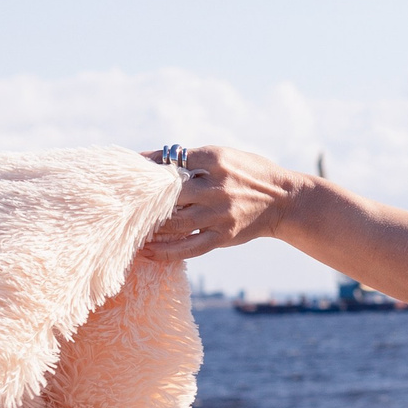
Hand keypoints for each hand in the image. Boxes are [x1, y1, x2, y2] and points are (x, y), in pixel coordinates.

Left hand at [139, 145, 307, 261]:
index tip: (129, 170)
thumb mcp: (226, 157)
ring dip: (150, 226)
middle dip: (144, 198)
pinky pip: (189, 247)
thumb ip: (193, 159)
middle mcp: (217, 186)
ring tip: (130, 227)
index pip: (172, 159)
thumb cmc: (250, 174)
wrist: (285, 200)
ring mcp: (220, 213)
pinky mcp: (223, 236)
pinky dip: (166, 251)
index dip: (148, 165)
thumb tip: (153, 161)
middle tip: (122, 202)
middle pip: (169, 193)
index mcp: (216, 160)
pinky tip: (148, 251)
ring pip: (175, 222)